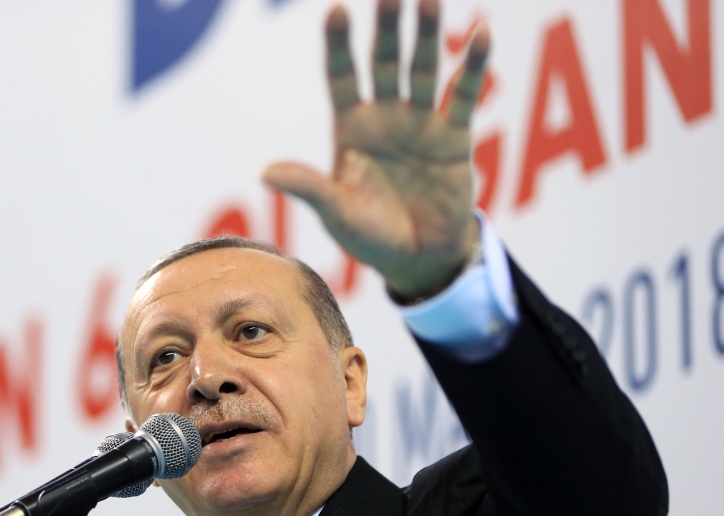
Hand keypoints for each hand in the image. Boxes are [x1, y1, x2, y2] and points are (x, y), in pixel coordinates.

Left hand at [263, 0, 489, 301]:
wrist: (419, 260)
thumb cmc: (370, 238)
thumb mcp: (336, 214)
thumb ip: (309, 188)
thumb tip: (265, 173)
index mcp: (350, 131)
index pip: (341, 78)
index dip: (338, 46)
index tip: (336, 10)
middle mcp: (385, 118)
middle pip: (383, 63)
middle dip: (386, 28)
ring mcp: (420, 123)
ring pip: (423, 70)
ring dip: (427, 35)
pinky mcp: (454, 137)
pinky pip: (463, 95)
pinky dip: (471, 67)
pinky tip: (480, 35)